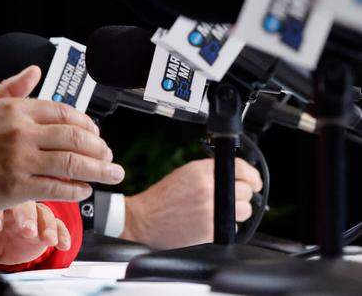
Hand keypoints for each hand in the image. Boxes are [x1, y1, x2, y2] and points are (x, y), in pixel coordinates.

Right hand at [0, 66, 124, 213]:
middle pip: (76, 138)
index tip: (94, 134)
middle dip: (100, 148)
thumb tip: (34, 71)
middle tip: (109, 157)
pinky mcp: (15, 188)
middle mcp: (20, 131)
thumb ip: (11, 87)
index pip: (64, 112)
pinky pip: (57, 188)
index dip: (86, 125)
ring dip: (99, 170)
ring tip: (111, 174)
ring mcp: (19, 160)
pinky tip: (83, 191)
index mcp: (13, 109)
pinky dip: (76, 190)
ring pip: (74, 164)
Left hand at [0, 202, 71, 266]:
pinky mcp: (41, 223)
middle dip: (23, 214)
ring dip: (43, 223)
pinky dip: (60, 231)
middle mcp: (8, 200)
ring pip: (40, 210)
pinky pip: (56, 223)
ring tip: (43, 236)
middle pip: (20, 198)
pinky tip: (59, 242)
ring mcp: (26, 210)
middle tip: (22, 229)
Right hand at [120, 157, 262, 248]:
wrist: (143, 220)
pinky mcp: (212, 231)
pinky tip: (208, 222)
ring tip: (218, 211)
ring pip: (244, 210)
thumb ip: (211, 172)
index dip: (253, 176)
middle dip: (241, 195)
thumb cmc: (163, 198)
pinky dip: (226, 226)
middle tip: (228, 198)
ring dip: (237, 212)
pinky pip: (233, 227)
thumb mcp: (184, 175)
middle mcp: (208, 189)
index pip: (240, 168)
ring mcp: (211, 211)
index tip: (255, 182)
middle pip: (246, 191)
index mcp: (200, 172)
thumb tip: (238, 176)